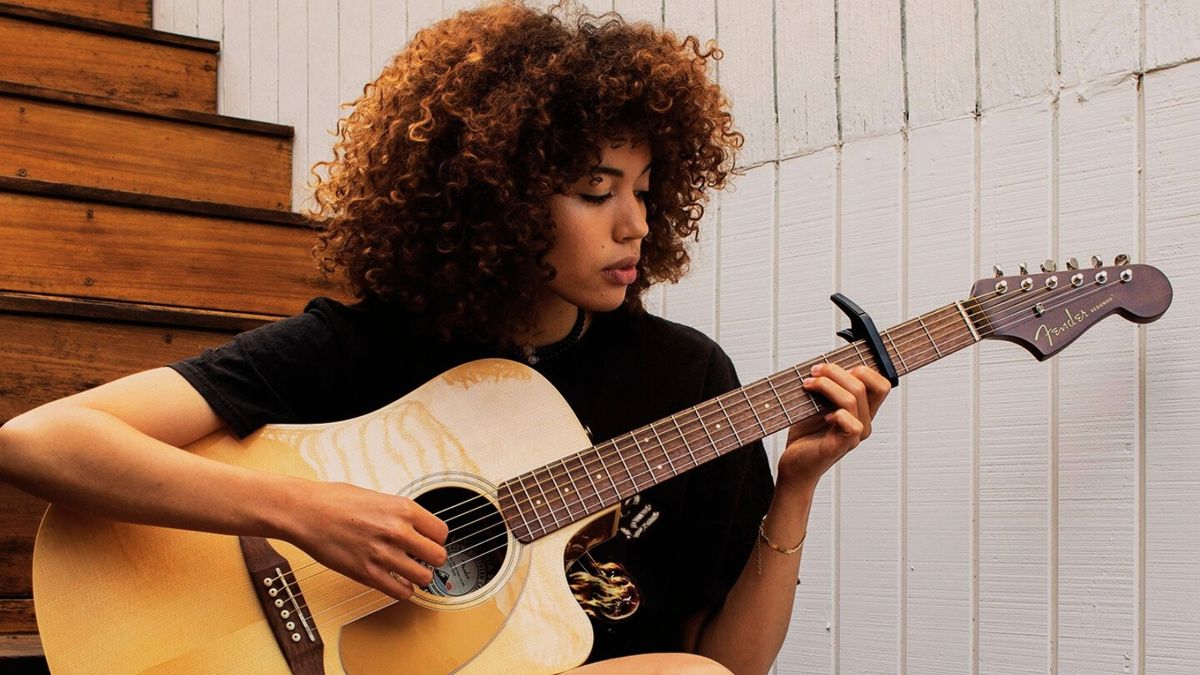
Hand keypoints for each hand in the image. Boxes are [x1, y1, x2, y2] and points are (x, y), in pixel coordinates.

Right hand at [286, 481, 448, 599]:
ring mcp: (383, 554)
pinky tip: (396, 583)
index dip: (436, 539)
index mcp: (403, 509)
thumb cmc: (335, 500)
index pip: (442, 532)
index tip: (429, 541)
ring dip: (419, 577)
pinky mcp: (367, 573)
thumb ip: (399, 513)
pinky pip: (400, 592)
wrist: (305, 511)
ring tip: (409, 572)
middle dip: (432, 559)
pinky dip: (402, 591)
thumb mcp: (377, 496)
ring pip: (424, 577)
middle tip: (422, 558)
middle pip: (438, 556)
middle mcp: (398, 531)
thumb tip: (415, 525)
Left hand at [778, 363, 891, 488]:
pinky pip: (850, 423)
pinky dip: (836, 413)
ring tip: (808, 385)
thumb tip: (827, 365)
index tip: (834, 367)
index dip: (863, 369)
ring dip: (826, 385)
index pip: (881, 384)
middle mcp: (863, 422)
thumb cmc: (806, 435)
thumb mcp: (818, 404)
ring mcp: (854, 435)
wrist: (794, 464)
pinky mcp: (841, 446)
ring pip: (852, 398)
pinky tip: (822, 415)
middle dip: (837, 371)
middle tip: (814, 372)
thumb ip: (830, 387)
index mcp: (862, 411)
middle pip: (867, 385)